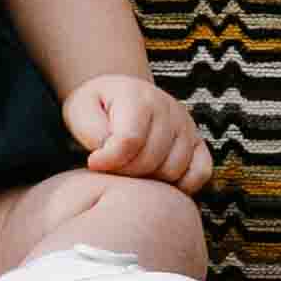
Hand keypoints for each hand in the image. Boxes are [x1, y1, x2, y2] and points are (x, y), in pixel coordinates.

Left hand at [67, 72, 212, 191]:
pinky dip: (182, 185)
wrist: (119, 96)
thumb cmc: (97, 107)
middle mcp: (169, 109)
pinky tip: (158, 182)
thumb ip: (91, 132)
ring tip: (130, 170)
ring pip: (173, 170)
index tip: (93, 162)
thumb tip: (107, 158)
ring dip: (149, 179)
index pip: (129, 141)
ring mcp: (187, 126)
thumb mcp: (80, 110)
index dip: (108, 161)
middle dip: (125, 172)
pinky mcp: (198, 142)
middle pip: (151, 160)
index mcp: (139, 97)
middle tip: (111, 168)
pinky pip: (200, 173)